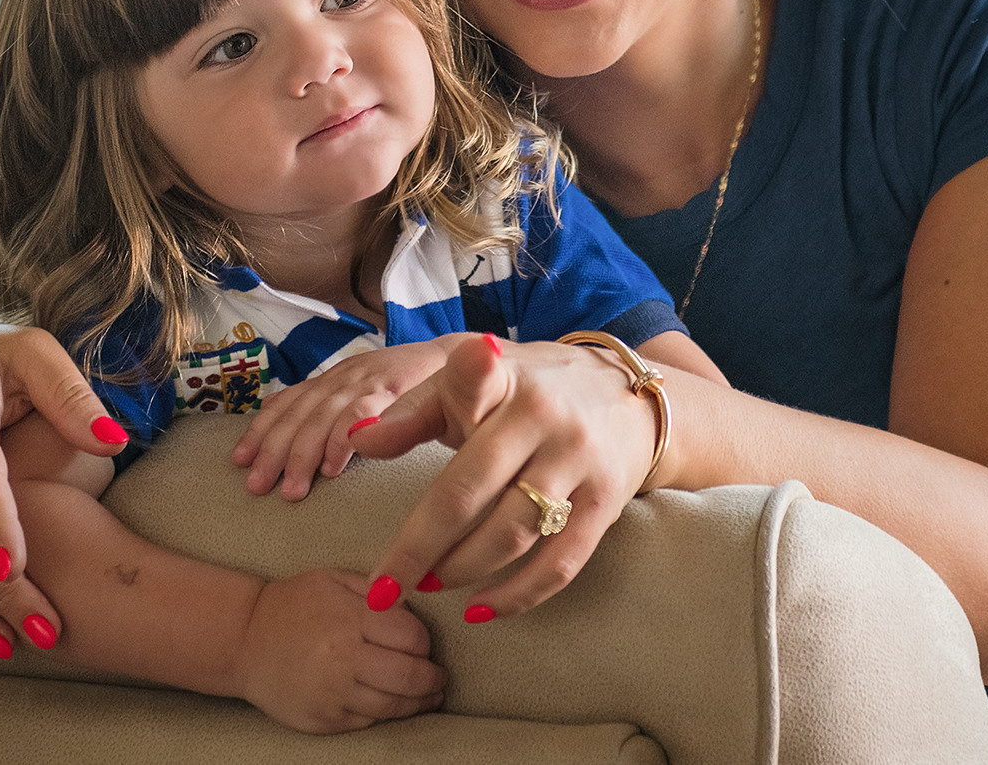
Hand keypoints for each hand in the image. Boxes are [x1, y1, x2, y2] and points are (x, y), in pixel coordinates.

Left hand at [231, 339, 458, 499]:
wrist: (475, 356)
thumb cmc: (420, 385)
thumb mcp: (371, 394)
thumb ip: (336, 411)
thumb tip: (289, 432)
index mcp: (339, 377)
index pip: (290, 400)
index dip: (261, 429)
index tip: (238, 461)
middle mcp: (349, 373)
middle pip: (301, 411)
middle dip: (274, 449)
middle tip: (255, 486)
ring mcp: (373, 377)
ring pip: (326, 414)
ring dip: (304, 453)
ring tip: (291, 490)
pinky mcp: (400, 385)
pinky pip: (365, 411)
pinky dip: (346, 439)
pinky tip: (333, 467)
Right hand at [235, 569, 446, 732]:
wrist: (243, 640)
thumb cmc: (293, 604)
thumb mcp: (334, 578)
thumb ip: (376, 588)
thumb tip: (414, 604)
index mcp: (351, 619)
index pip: (412, 637)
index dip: (424, 642)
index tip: (424, 644)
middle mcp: (344, 658)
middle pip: (410, 676)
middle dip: (432, 679)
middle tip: (439, 678)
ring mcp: (333, 694)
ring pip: (393, 706)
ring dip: (418, 703)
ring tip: (429, 696)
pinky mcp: (323, 720)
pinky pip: (367, 721)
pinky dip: (385, 714)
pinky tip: (393, 704)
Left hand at [349, 335, 660, 620]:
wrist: (631, 400)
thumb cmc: (533, 391)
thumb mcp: (478, 383)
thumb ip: (415, 410)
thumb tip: (356, 441)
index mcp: (505, 377)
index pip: (468, 383)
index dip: (429, 404)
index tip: (369, 438)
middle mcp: (545, 417)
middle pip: (470, 489)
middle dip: (420, 544)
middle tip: (383, 586)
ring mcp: (579, 461)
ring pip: (511, 531)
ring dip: (462, 568)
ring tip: (426, 585)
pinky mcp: (606, 504)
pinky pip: (560, 562)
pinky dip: (518, 594)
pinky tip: (480, 610)